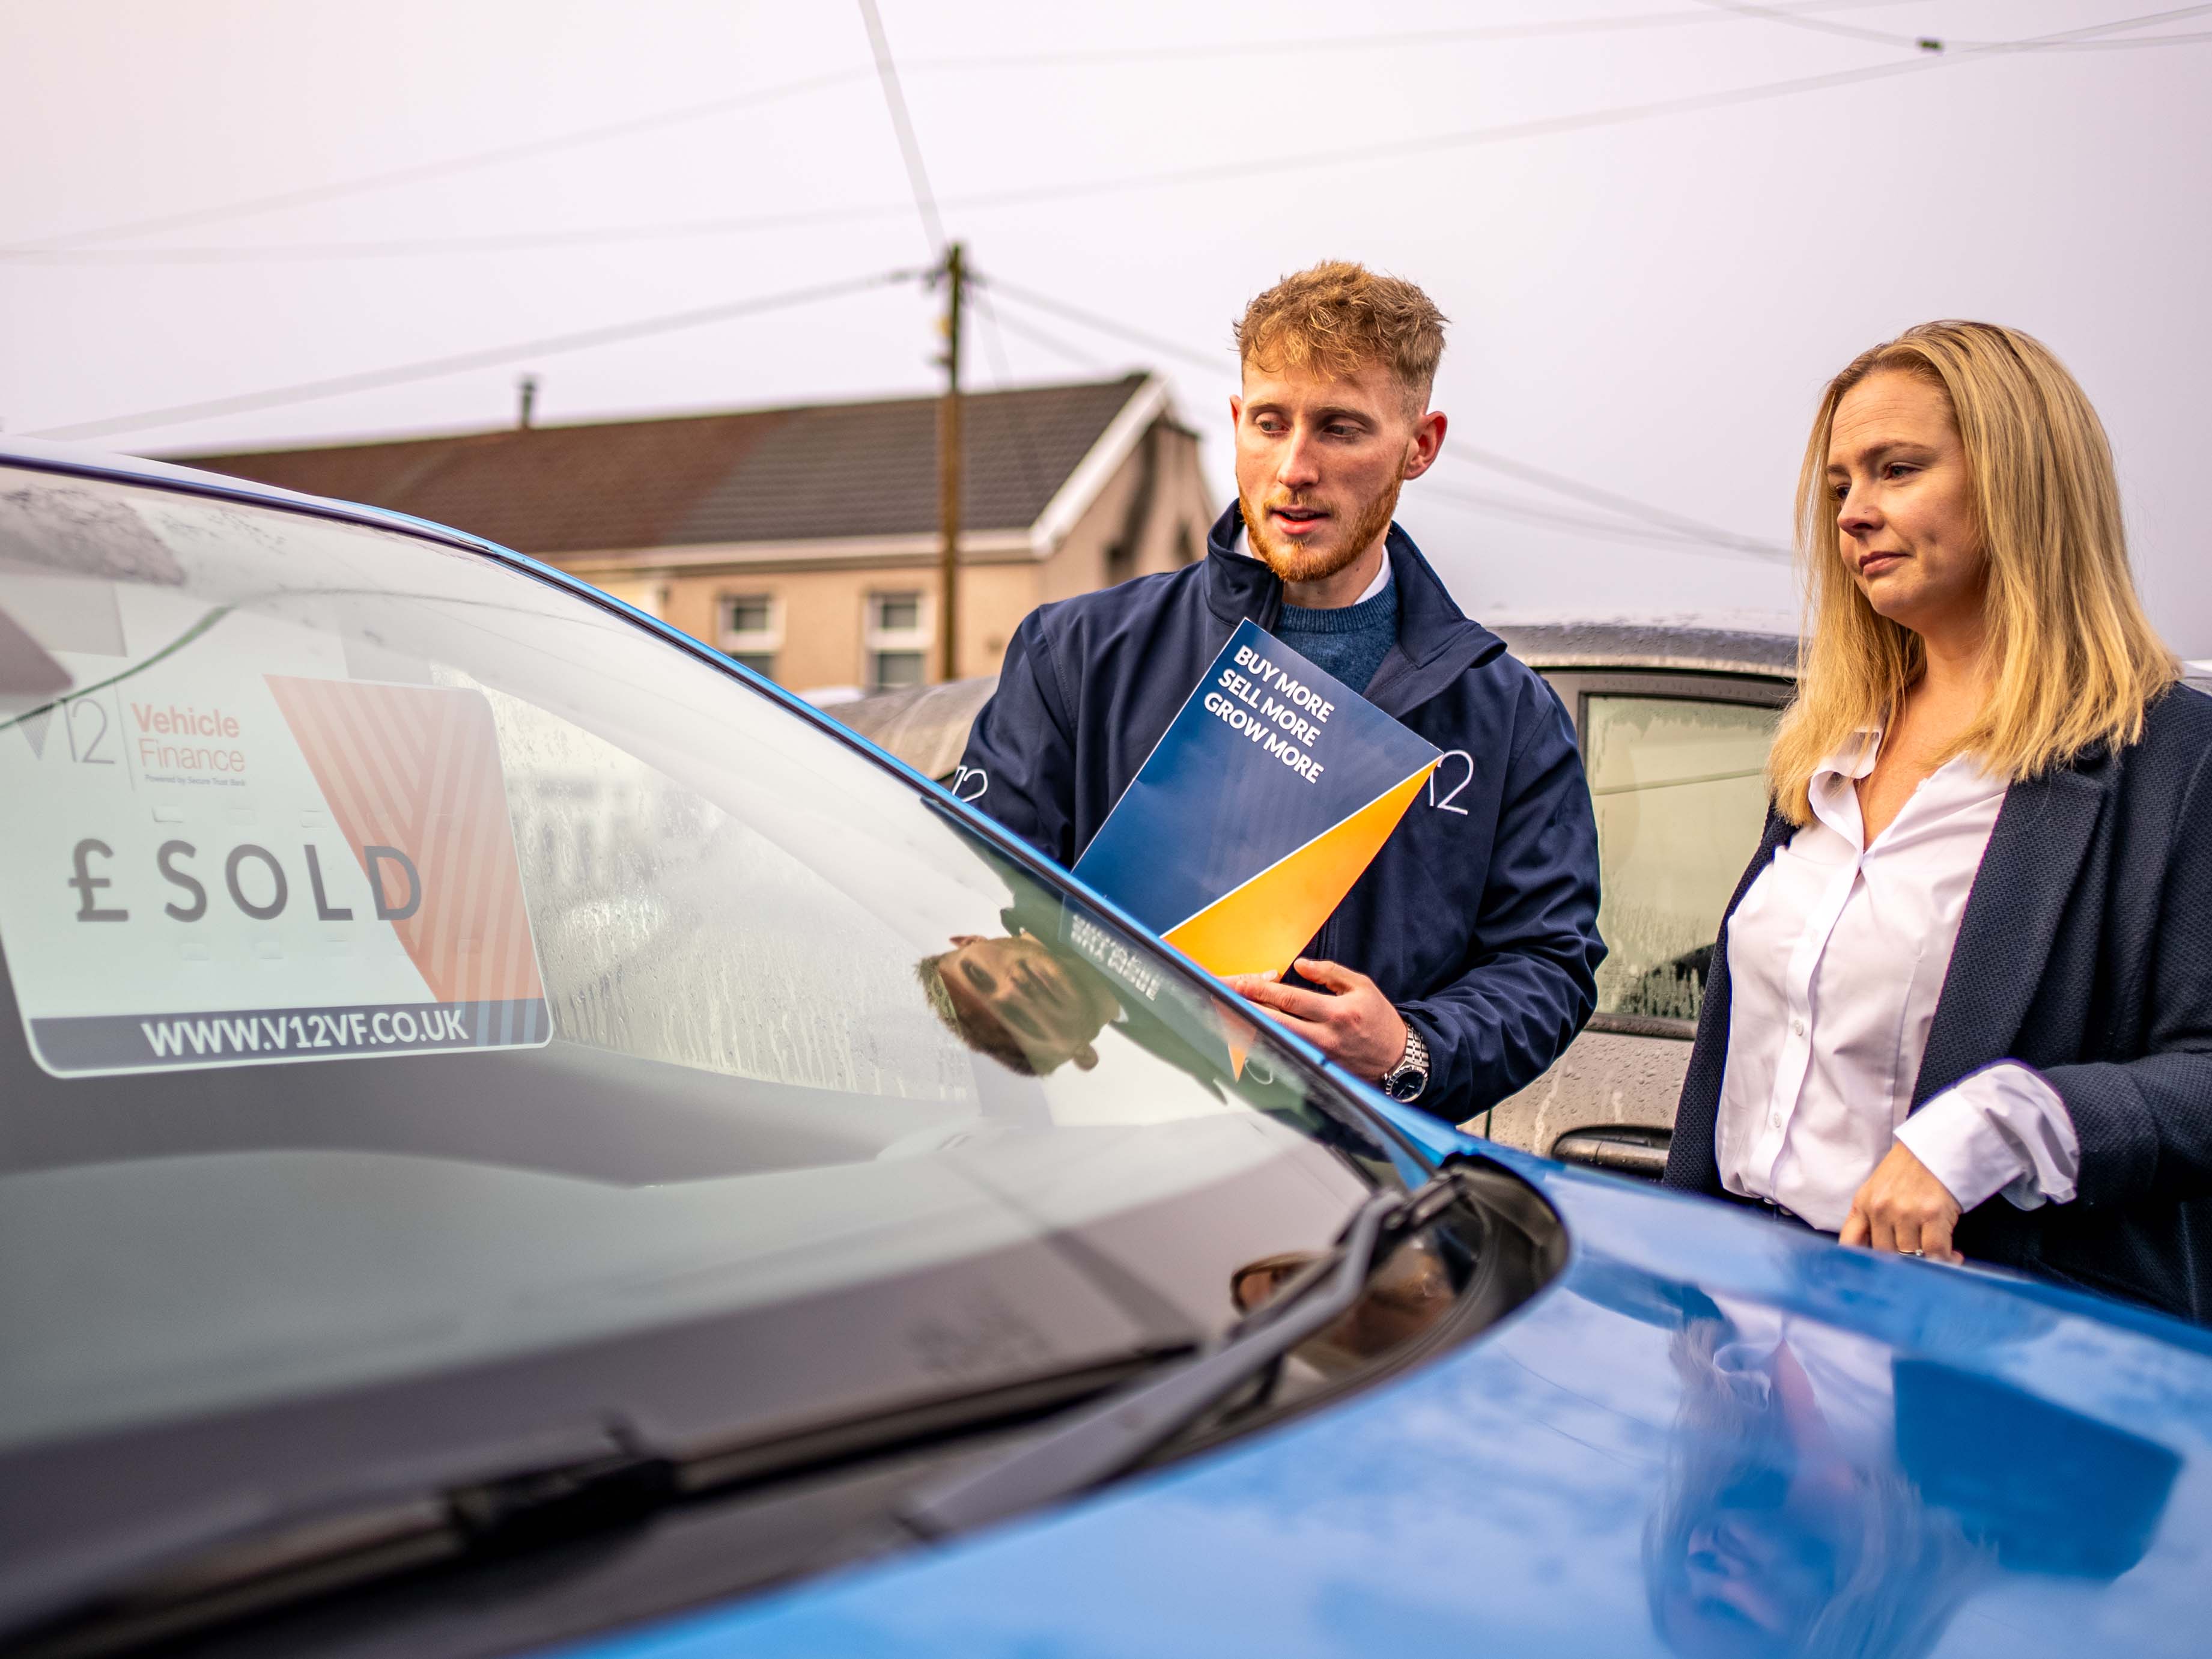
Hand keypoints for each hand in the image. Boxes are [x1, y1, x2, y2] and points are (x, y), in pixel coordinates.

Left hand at [1225, 957, 1407, 1078]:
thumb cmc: (1378, 1018)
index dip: (1263, 990)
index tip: (1241, 982)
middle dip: (1248, 1006)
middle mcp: (1326, 1037)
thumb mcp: (1362, 986)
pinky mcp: (1317, 1066)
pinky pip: (1285, 1051)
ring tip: (1228, 1011)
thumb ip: (1330, 973)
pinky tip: (1249, 1031)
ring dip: (1251, 1025)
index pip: (1292, 999)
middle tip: (1226, 995)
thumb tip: (1299, 966)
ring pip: (1277, 1039)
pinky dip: (1265, 1041)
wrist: (1397, 1059)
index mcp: (1338, 1013)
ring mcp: (1319, 1055)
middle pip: (1277, 1022)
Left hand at [1840, 1142, 1964, 1262]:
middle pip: (1885, 1255)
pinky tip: (1953, 1254)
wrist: (1936, 1145)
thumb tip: (1872, 1255)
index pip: (1850, 1243)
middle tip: (1920, 1263)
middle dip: (1903, 1264)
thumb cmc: (1909, 1170)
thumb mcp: (1878, 1190)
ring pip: (1911, 1256)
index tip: (1870, 1278)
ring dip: (1928, 1263)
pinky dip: (1946, 1259)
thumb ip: (1871, 1218)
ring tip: (1941, 1257)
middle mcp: (1880, 1209)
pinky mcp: (1932, 1213)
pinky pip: (1935, 1252)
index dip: (1858, 1265)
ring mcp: (1905, 1212)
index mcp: (1863, 1203)